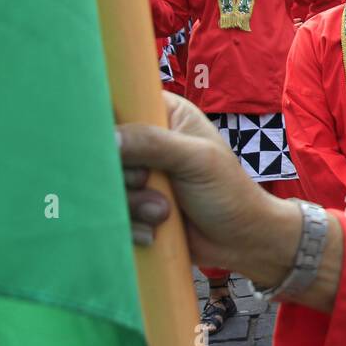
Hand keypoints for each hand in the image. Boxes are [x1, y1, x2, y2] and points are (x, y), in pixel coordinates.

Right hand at [117, 92, 298, 281]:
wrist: (241, 241)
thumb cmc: (229, 192)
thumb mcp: (196, 160)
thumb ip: (153, 144)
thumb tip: (108, 139)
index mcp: (165, 114)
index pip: (120, 104)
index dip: (107, 124)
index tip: (110, 146)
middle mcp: (147, 141)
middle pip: (105, 150)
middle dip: (125, 175)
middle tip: (148, 182)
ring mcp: (139, 175)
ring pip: (105, 185)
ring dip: (132, 205)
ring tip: (164, 212)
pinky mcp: (134, 206)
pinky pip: (113, 214)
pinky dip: (131, 226)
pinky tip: (155, 231)